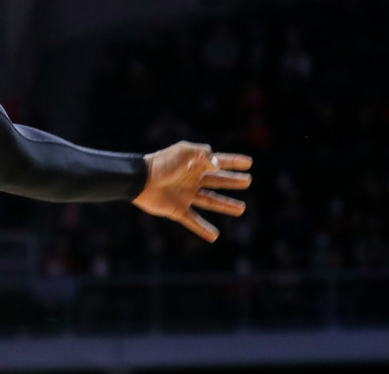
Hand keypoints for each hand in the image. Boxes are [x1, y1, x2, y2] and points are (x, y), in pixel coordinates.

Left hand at [131, 141, 251, 242]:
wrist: (140, 180)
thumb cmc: (161, 163)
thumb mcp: (183, 152)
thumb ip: (202, 154)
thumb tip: (217, 164)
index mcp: (194, 164)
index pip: (219, 162)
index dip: (233, 162)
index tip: (249, 162)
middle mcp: (191, 180)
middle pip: (217, 181)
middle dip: (232, 181)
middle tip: (248, 181)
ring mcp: (185, 195)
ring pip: (210, 201)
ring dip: (225, 205)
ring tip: (241, 209)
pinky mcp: (177, 210)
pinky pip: (193, 221)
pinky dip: (203, 229)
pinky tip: (215, 236)